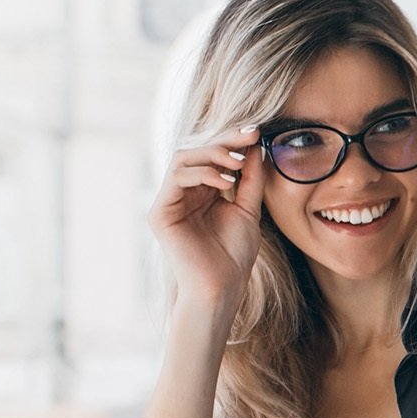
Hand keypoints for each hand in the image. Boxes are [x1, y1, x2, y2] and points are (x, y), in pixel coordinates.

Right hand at [151, 125, 264, 305]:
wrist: (222, 286)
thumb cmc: (234, 254)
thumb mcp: (248, 209)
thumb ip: (250, 178)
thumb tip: (255, 146)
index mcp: (202, 191)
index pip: (212, 155)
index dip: (232, 139)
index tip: (256, 131)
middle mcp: (182, 192)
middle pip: (197, 150)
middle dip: (225, 140)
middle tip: (250, 135)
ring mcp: (169, 201)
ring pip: (183, 158)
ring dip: (213, 154)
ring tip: (238, 163)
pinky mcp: (160, 212)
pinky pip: (176, 178)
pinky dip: (202, 173)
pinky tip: (226, 183)